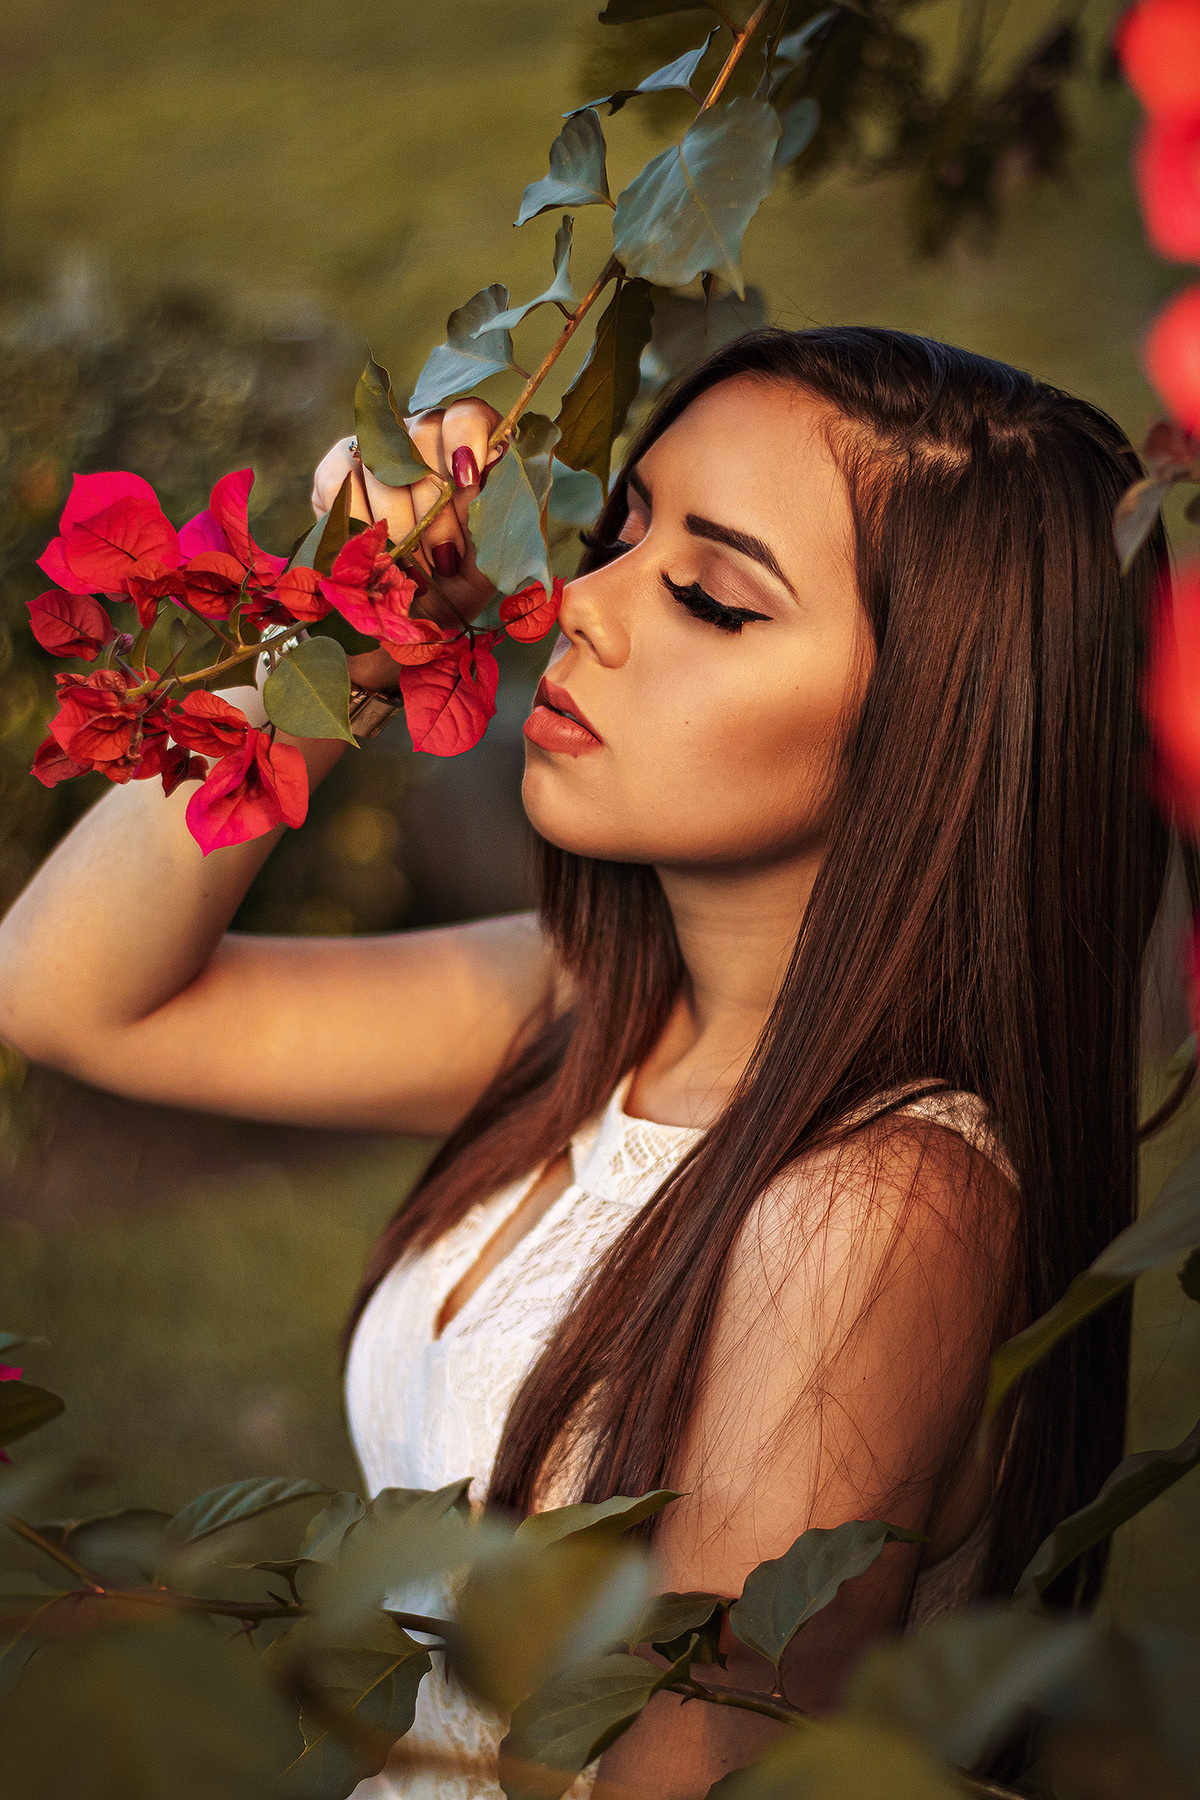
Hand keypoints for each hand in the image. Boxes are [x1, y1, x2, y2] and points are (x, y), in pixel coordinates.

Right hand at [312, 399, 503, 639]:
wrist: (416, 616)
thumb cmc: (462, 582)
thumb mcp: (492, 559)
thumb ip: (495, 518)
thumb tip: (483, 477)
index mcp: (469, 450)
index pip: (467, 415)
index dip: (466, 439)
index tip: (467, 481)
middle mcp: (420, 441)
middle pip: (420, 436)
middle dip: (433, 503)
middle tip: (445, 555)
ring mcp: (373, 454)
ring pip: (379, 462)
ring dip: (398, 522)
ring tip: (416, 567)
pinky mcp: (335, 476)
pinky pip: (337, 481)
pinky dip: (359, 522)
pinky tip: (378, 554)